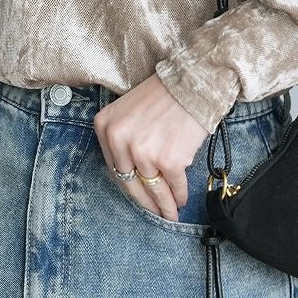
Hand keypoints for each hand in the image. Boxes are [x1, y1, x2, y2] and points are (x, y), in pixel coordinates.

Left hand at [93, 72, 209, 221]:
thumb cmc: (164, 94)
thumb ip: (122, 138)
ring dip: (164, 205)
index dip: (128, 186)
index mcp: (105, 126)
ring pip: (153, 189)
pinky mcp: (168, 161)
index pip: (113, 167)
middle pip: (130, 182)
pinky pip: (174, 185)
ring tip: (170, 214)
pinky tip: (182, 199)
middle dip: (145, 202)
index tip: (137, 196)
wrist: (192, 83)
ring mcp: (143, 152)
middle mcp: (119, 140)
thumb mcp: (128, 110)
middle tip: (154, 213)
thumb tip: (132, 173)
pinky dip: (179, 195)